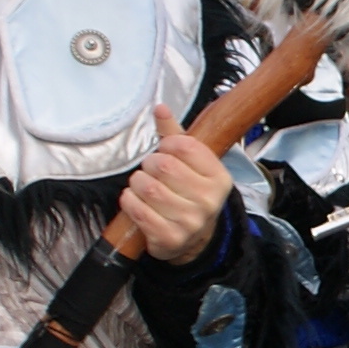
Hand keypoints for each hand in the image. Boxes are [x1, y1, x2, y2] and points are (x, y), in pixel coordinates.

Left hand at [117, 129, 231, 264]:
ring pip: (148, 188)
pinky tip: (135, 200)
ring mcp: (190, 222)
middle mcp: (208, 200)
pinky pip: (138, 211)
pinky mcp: (170, 238)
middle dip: (149, 164)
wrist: (194, 239)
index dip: (166, 144)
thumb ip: (175, 135)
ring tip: (142, 185)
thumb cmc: (189, 194)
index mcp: (218, 177)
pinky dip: (129, 201)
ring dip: (137, 183)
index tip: (164, 150)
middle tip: (150, 170)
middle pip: (163, 166)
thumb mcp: (191, 165)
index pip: (185, 146)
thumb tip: (160, 108)